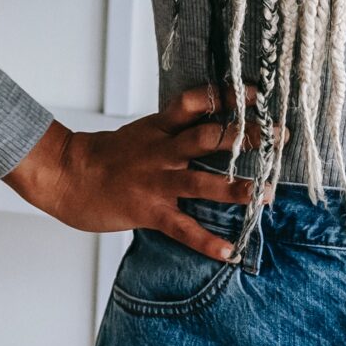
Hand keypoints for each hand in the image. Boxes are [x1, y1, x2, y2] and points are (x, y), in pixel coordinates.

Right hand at [1, 85, 256, 260]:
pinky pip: (183, 228)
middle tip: (281, 137)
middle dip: (249, 137)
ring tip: (266, 195)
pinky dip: (208, 242)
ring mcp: (156, 181)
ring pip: (204, 182)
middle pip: (211, 137)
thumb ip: (171, 131)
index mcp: (159, 128)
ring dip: (238, 189)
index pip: (197, 102)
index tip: (259, 94)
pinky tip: (229, 251)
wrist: (64, 176)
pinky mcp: (149, 211)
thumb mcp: (140, 133)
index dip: (228, 96)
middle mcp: (163, 151)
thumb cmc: (101, 157)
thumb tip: (206, 127)